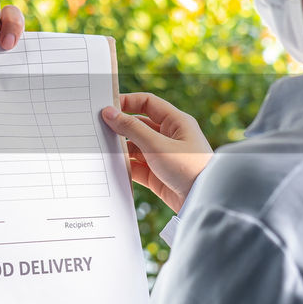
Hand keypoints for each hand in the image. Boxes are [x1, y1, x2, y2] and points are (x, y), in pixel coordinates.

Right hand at [101, 92, 212, 212]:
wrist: (204, 202)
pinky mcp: (158, 174)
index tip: (107, 108)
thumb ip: (131, 128)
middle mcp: (169, 136)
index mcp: (176, 122)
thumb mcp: (157, 145)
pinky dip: (125, 166)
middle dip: (120, 128)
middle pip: (139, 125)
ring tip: (102, 150)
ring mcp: (163, 156)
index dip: (127, 102)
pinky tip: (111, 167)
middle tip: (98, 130)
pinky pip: (137, 166)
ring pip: (136, 146)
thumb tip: (109, 113)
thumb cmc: (188, 168)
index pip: (147, 103)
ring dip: (121, 149)